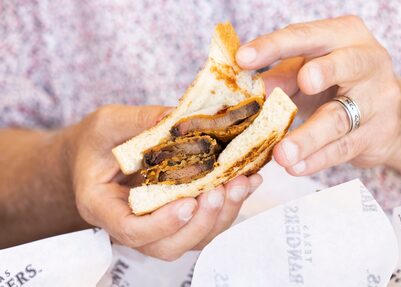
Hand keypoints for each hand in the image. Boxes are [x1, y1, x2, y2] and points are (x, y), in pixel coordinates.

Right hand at [62, 105, 261, 260]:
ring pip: (190, 239)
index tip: (188, 203)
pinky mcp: (174, 217)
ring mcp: (154, 225)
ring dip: (220, 216)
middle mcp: (128, 224)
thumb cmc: (95, 141)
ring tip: (240, 183)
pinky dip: (227, 206)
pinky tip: (245, 181)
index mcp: (102, 205)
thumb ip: (140, 121)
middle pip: (167, 246)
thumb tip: (179, 117)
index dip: (161, 224)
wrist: (94, 155)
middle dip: (199, 223)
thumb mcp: (108, 123)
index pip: (130, 231)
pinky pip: (203, 223)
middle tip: (220, 191)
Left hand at [236, 15, 400, 175]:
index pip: (306, 36)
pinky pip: (344, 148)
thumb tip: (254, 89)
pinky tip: (296, 167)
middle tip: (288, 89)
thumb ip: (283, 77)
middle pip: (343, 66)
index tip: (242, 58)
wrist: (389, 113)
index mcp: (344, 35)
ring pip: (339, 118)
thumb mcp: (308, 71)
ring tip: (281, 154)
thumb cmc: (337, 83)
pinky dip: (317, 159)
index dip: (273, 46)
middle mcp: (368, 61)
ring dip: (307, 138)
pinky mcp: (378, 133)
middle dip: (319, 74)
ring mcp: (378, 99)